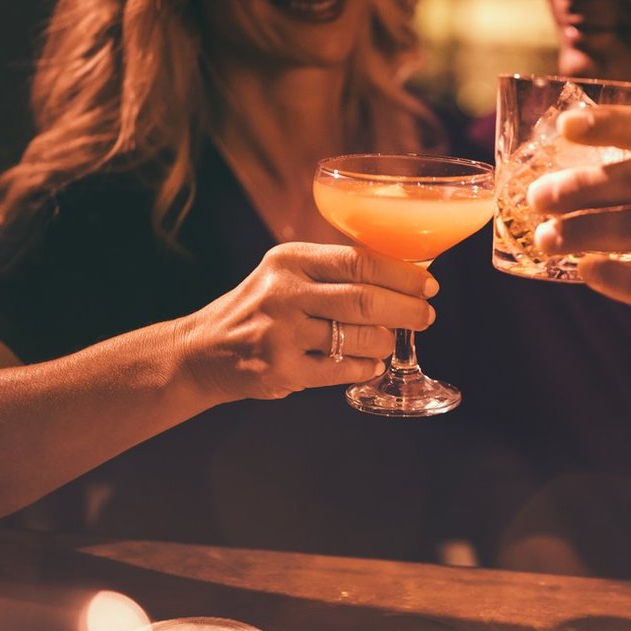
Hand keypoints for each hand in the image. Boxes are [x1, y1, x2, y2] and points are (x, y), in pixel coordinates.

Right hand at [176, 243, 436, 401]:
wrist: (202, 351)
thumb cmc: (259, 309)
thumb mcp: (285, 274)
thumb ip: (333, 271)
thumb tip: (403, 275)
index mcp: (290, 260)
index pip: (360, 261)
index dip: (402, 275)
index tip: (428, 285)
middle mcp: (284, 293)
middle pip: (366, 300)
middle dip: (407, 310)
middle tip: (426, 316)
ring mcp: (282, 334)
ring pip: (358, 339)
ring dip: (385, 342)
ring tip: (389, 341)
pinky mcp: (282, 370)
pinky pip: (342, 371)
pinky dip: (365, 368)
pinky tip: (370, 364)